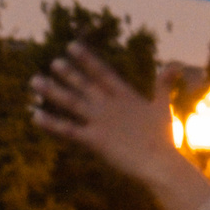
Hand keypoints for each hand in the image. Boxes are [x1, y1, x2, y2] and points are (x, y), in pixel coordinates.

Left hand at [29, 45, 209, 209]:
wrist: (160, 163)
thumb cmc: (162, 138)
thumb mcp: (162, 106)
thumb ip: (163, 84)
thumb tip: (174, 64)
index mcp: (125, 96)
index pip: (103, 72)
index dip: (86, 59)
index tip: (71, 46)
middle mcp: (110, 105)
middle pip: (84, 85)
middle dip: (68, 73)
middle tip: (53, 62)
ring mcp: (101, 122)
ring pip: (72, 102)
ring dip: (52, 91)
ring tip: (34, 81)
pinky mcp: (94, 140)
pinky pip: (68, 130)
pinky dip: (51, 123)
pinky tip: (35, 115)